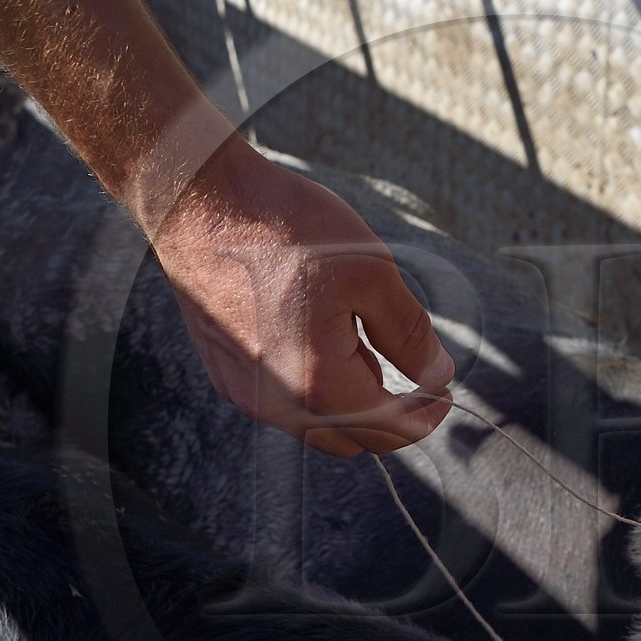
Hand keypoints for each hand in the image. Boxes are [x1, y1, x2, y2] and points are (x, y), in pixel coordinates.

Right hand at [152, 139, 453, 457]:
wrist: (198, 200)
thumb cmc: (286, 228)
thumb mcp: (371, 271)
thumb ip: (408, 332)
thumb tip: (437, 374)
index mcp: (316, 382)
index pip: (387, 430)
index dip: (424, 417)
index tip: (442, 393)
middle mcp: (275, 401)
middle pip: (351, 440)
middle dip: (388, 416)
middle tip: (413, 374)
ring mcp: (243, 391)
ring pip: (314, 425)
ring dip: (348, 403)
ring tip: (361, 344)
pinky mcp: (224, 373)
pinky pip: (281, 404)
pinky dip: (312, 390)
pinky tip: (318, 340)